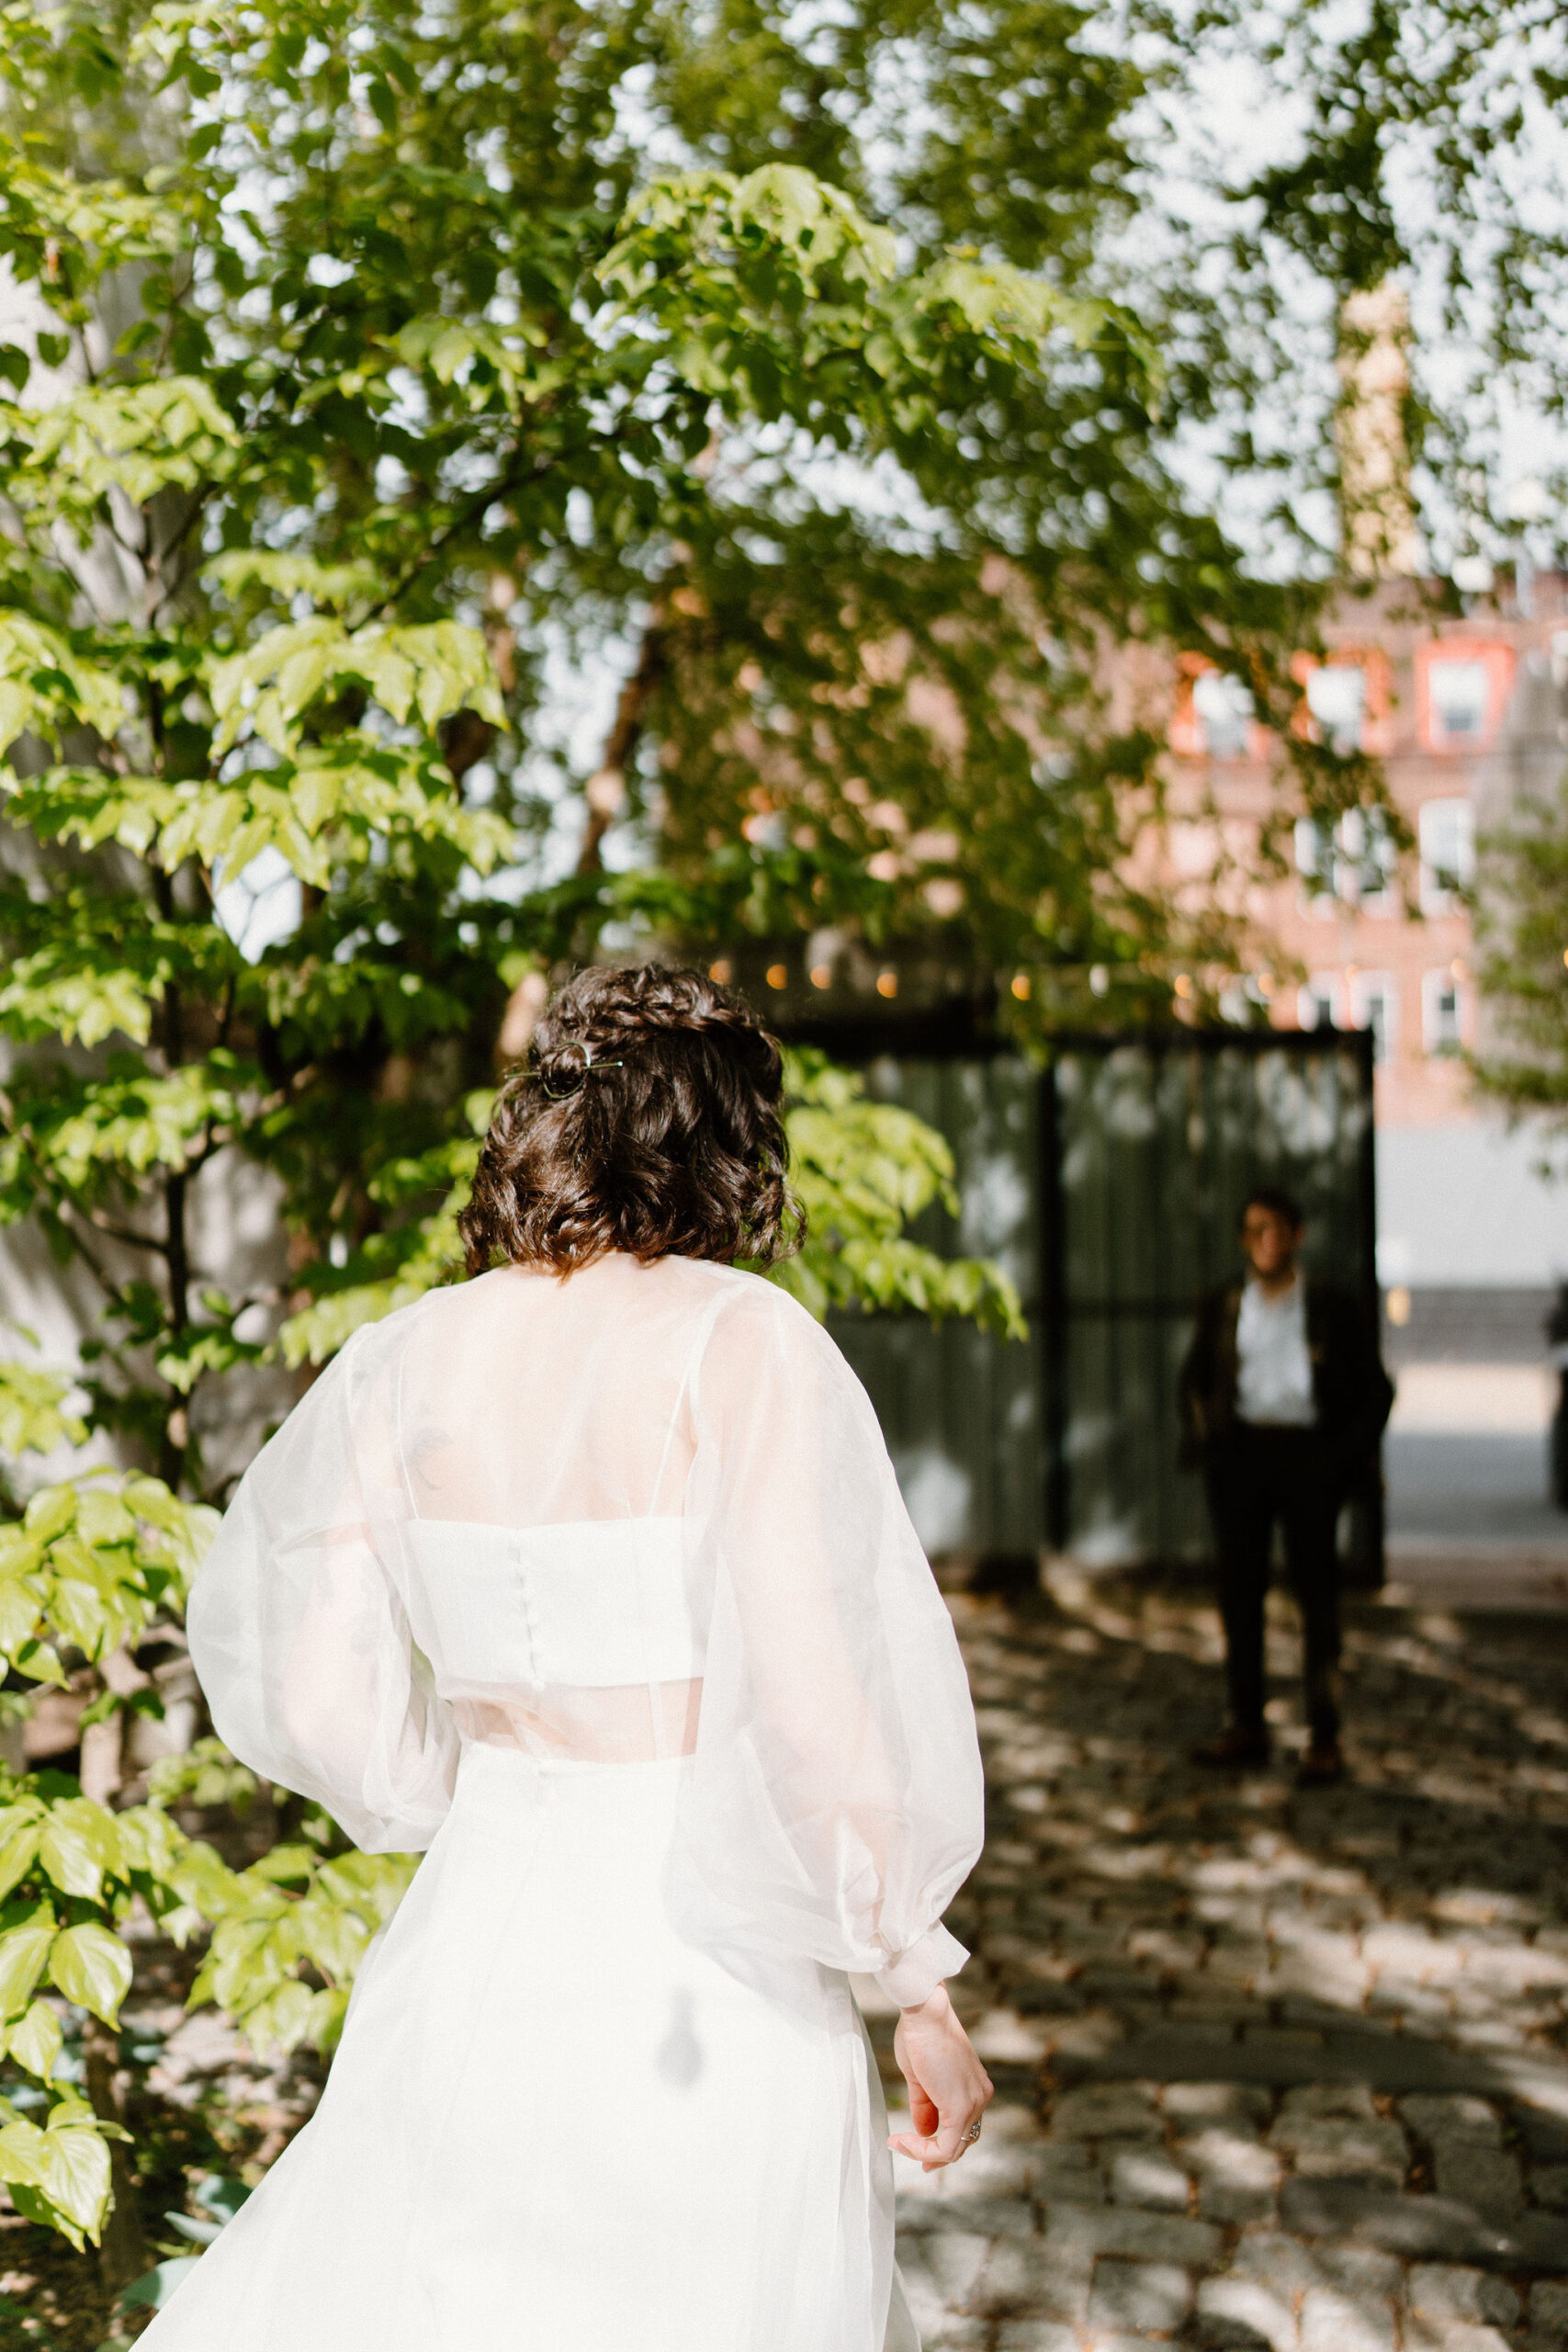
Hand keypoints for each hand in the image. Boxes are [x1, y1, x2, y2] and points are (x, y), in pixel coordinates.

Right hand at [887, 1984, 992, 2170]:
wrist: (925, 2013)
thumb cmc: (920, 2034)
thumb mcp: (921, 2077)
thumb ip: (925, 2105)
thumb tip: (923, 2131)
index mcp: (975, 2086)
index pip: (963, 2126)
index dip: (940, 2140)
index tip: (913, 2141)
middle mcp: (981, 2096)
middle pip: (962, 2140)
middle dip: (933, 2153)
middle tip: (907, 2150)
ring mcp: (974, 2103)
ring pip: (954, 2148)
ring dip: (924, 2152)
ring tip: (900, 2143)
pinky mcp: (961, 2108)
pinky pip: (945, 2146)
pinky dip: (922, 2150)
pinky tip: (902, 2140)